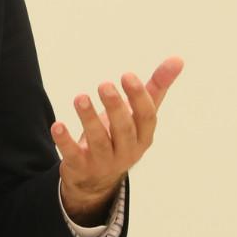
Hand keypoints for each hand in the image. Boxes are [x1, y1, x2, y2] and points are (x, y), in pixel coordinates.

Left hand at [56, 56, 183, 223]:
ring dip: (89, 120)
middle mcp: (127, 151)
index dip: (138, 97)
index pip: (146, 117)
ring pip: (99, 141)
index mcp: (143, 136)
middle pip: (124, 130)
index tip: (127, 75)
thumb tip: (178, 59)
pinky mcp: (81, 167)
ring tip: (80, 98)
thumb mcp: (138, 114)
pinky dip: (65, 141)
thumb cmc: (121, 135)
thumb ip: (156, 87)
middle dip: (115, 107)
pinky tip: (57, 126)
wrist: (97, 177)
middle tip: (104, 85)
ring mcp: (104, 162)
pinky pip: (73, 155)